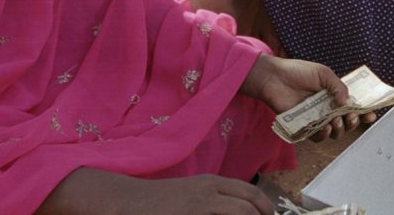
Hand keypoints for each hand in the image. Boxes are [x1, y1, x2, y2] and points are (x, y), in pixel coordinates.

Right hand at [37, 168, 272, 214]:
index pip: (250, 193)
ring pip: (240, 212)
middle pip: (249, 205)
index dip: (266, 207)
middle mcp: (209, 191)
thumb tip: (242, 210)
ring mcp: (199, 205)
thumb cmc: (161, 202)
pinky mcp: (189, 214)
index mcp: (211, 183)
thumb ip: (215, 202)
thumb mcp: (192, 195)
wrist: (127, 201)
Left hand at [240, 55, 376, 140]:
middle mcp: (327, 108)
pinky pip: (318, 136)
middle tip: (351, 117)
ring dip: (340, 129)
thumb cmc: (298, 72)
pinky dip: (324, 134)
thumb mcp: (323, 74)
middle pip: (347, 122)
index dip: (364, 112)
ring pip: (335, 131)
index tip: (371, 115)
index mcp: (334, 95)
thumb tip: (349, 102)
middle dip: (353, 122)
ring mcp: (316, 118)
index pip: (353, 106)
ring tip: (336, 121)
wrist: (275, 78)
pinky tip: (325, 126)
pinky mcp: (304, 126)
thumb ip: (338, 87)